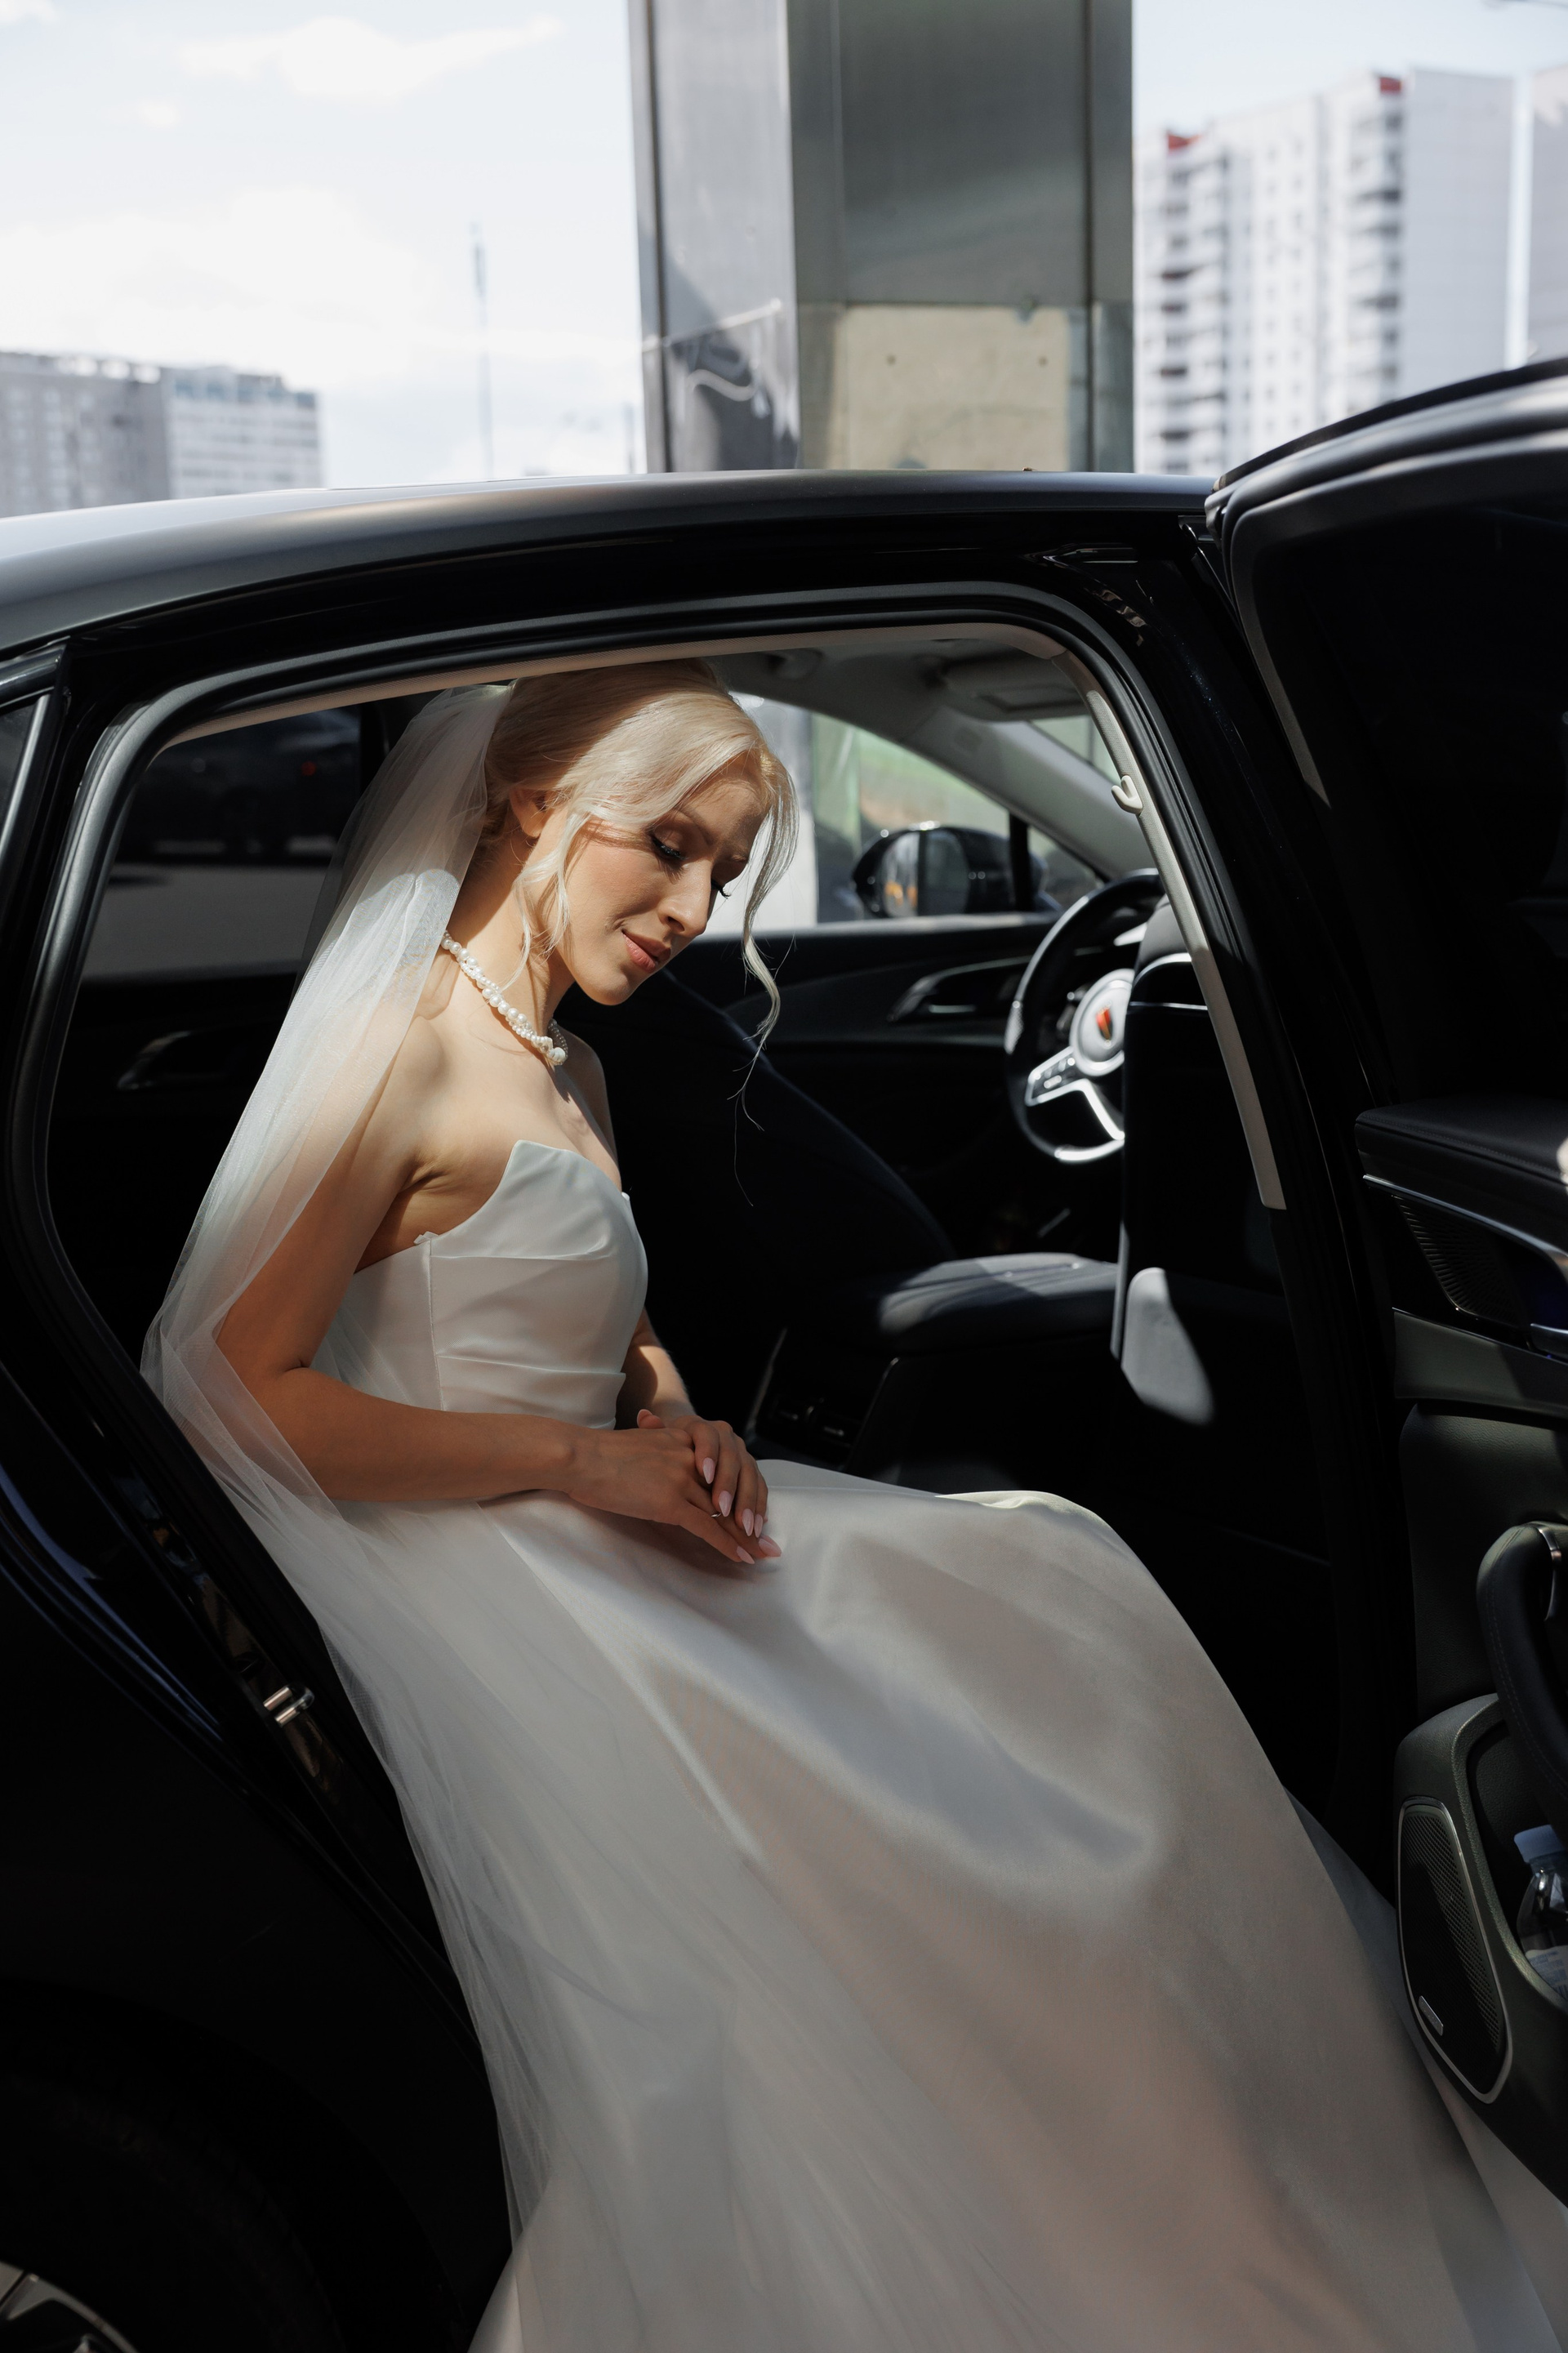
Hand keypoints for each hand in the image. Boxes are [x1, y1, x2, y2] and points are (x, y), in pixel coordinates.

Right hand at [561, 1421, 766, 1570]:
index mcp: (684, 1443)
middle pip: (729, 1495)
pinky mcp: (670, 1501)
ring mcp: (682, 1480)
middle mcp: (690, 1460)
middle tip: (770, 1542)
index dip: (741, 1497)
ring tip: (762, 1555)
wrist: (581, 1457)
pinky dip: (726, 1545)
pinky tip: (740, 1558)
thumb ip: (658, 1454)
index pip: (722, 1473)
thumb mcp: (639, 1445)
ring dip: (745, 1538)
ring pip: (723, 1514)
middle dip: (751, 1521)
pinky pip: (707, 1527)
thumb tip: (660, 1472)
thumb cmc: (598, 1456)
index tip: (755, 1515)